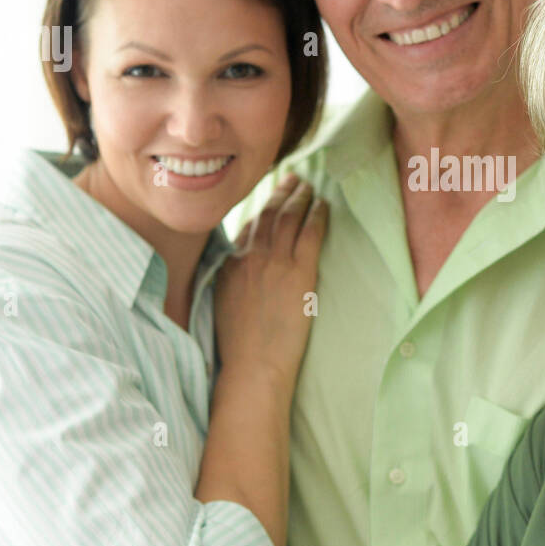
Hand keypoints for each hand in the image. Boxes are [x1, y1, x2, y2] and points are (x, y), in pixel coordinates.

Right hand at [213, 173, 326, 387]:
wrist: (253, 366)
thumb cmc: (238, 347)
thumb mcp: (220, 306)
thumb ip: (228, 281)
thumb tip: (234, 271)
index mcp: (229, 265)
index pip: (246, 227)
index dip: (259, 208)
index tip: (268, 196)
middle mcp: (250, 257)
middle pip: (267, 214)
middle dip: (280, 193)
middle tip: (292, 178)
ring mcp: (274, 263)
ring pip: (288, 218)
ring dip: (299, 197)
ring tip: (309, 186)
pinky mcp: (299, 273)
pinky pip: (310, 234)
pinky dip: (317, 215)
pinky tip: (324, 205)